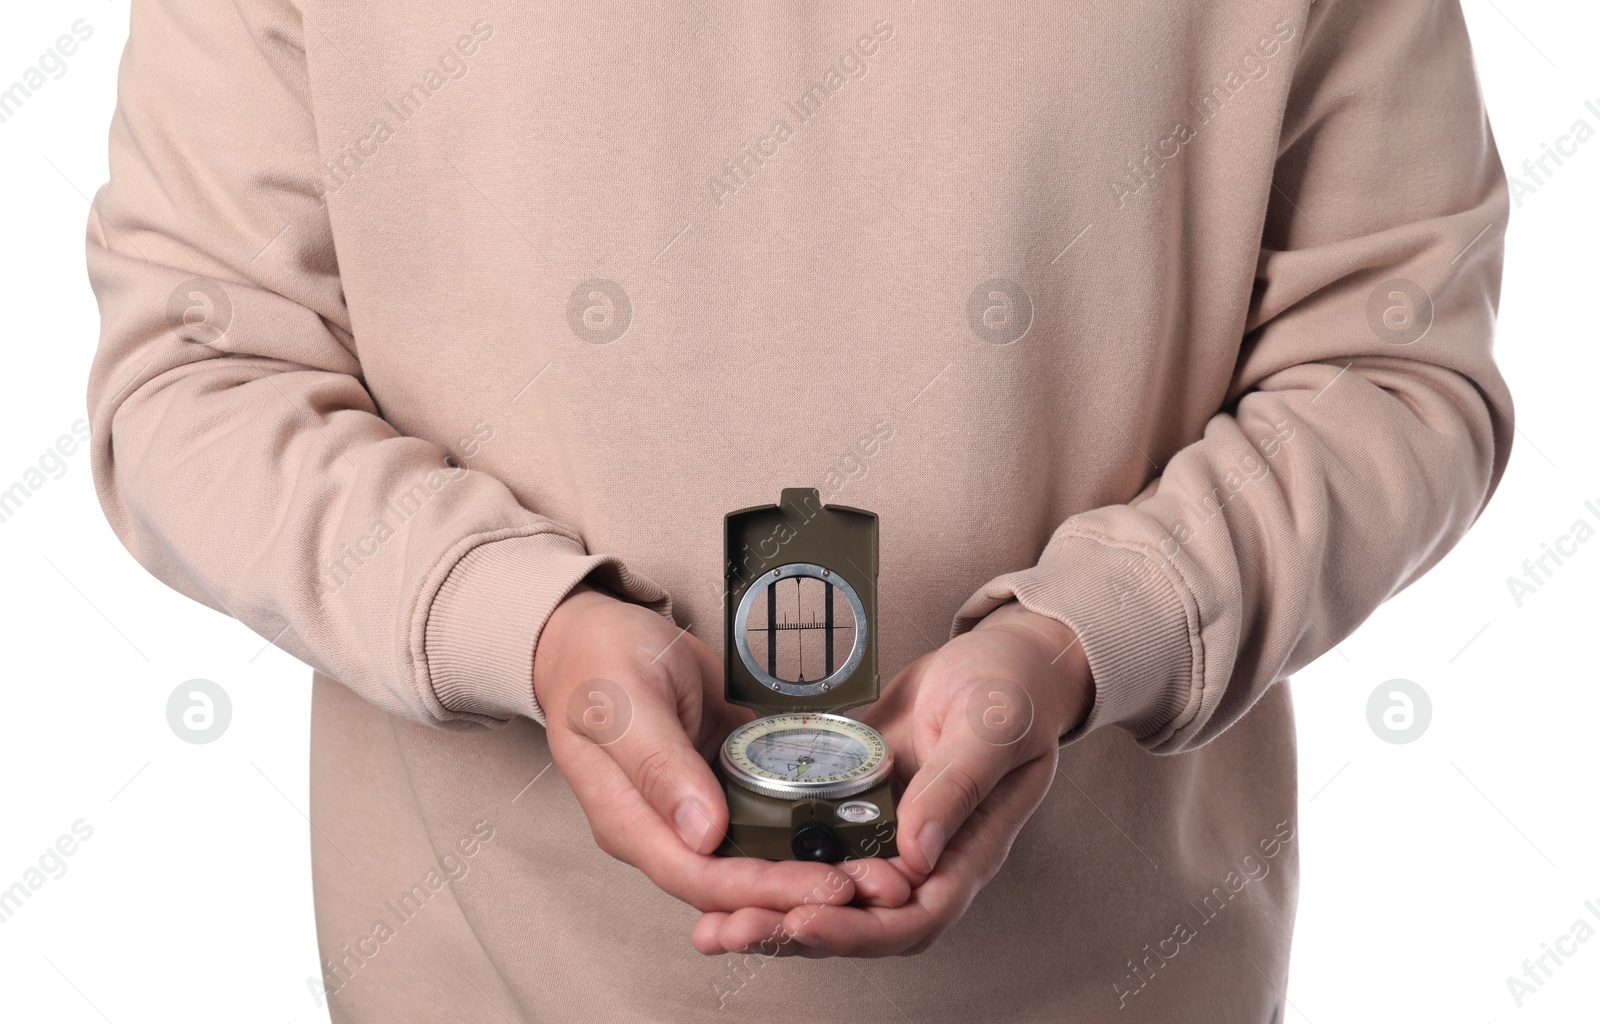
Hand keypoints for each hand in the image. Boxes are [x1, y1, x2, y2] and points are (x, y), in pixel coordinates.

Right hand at [535, 584, 893, 915]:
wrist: (596, 633)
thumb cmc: (599, 663)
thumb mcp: (625, 705)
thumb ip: (660, 767)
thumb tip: (702, 833)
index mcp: (629, 822)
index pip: (700, 878)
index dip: (763, 891)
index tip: (825, 888)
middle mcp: (661, 830)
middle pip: (732, 885)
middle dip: (799, 895)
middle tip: (868, 888)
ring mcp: (692, 812)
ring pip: (753, 863)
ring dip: (807, 873)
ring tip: (870, 874)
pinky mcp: (720, 786)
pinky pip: (764, 822)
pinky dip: (804, 835)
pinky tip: (850, 836)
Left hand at [690, 600, 1091, 956]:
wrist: (996, 657)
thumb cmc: (1014, 691)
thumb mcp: (992, 729)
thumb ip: (957, 786)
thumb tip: (916, 852)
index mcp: (965, 852)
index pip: (912, 918)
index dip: (856, 930)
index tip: (804, 921)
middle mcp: (922, 858)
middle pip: (857, 921)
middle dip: (794, 932)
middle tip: (731, 929)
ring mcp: (886, 834)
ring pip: (826, 893)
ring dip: (773, 910)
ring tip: (713, 921)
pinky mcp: (856, 805)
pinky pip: (810, 845)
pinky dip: (770, 862)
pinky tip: (722, 863)